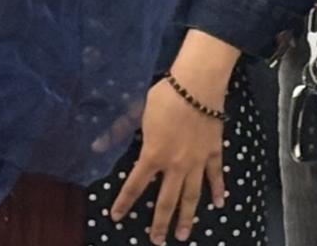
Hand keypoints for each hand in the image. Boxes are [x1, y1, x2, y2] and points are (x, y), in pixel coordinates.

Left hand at [109, 32, 239, 243]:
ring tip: (183, 235)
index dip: (124, 202)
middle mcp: (175, 166)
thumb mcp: (137, 111)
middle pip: (166, 201)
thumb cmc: (165, 97)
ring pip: (192, 196)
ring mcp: (197, 161)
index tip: (116, 218)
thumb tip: (97, 145)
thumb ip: (119, 130)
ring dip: (187, 217)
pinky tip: (219, 204)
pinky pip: (215, 176)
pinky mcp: (213, 153)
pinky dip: (218, 190)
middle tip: (157, 241)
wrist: (197, 86)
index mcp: (153, 156)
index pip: (135, 185)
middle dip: (160, 223)